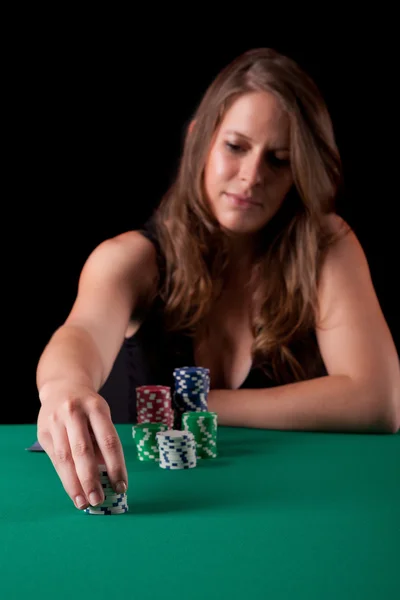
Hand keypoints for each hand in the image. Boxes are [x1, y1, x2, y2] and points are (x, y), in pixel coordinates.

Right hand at [37, 380, 127, 509]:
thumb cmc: (88, 408)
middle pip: (83, 450)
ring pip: (65, 457)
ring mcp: (56, 421)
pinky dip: (65, 478)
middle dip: (91, 478)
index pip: (108, 440)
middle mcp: (75, 412)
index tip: (121, 487)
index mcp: (96, 407)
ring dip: (75, 484)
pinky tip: (73, 491)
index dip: (116, 466)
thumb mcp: (101, 416)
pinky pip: (55, 459)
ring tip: (84, 503)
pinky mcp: (43, 431)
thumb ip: (103, 442)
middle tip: (99, 500)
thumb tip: (109, 478)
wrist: (63, 386)